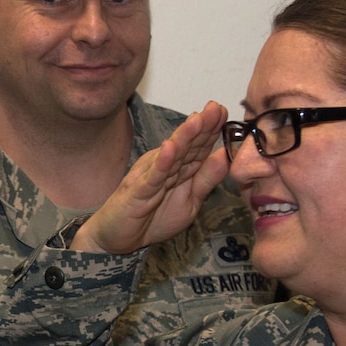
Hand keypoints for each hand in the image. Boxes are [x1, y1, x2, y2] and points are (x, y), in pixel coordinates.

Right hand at [73, 102, 230, 254]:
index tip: (224, 112)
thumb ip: (206, 180)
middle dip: (202, 126)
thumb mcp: (190, 202)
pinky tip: (170, 148)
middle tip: (215, 107)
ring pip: (171, 155)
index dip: (212, 130)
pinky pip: (152, 176)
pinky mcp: (138, 191)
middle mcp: (166, 167)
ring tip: (198, 119)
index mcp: (180, 168)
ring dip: (184, 137)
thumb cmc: (152, 218)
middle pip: (187, 145)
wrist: (118, 239)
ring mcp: (151, 176)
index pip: (198, 146)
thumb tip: (226, 156)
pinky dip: (162, 163)